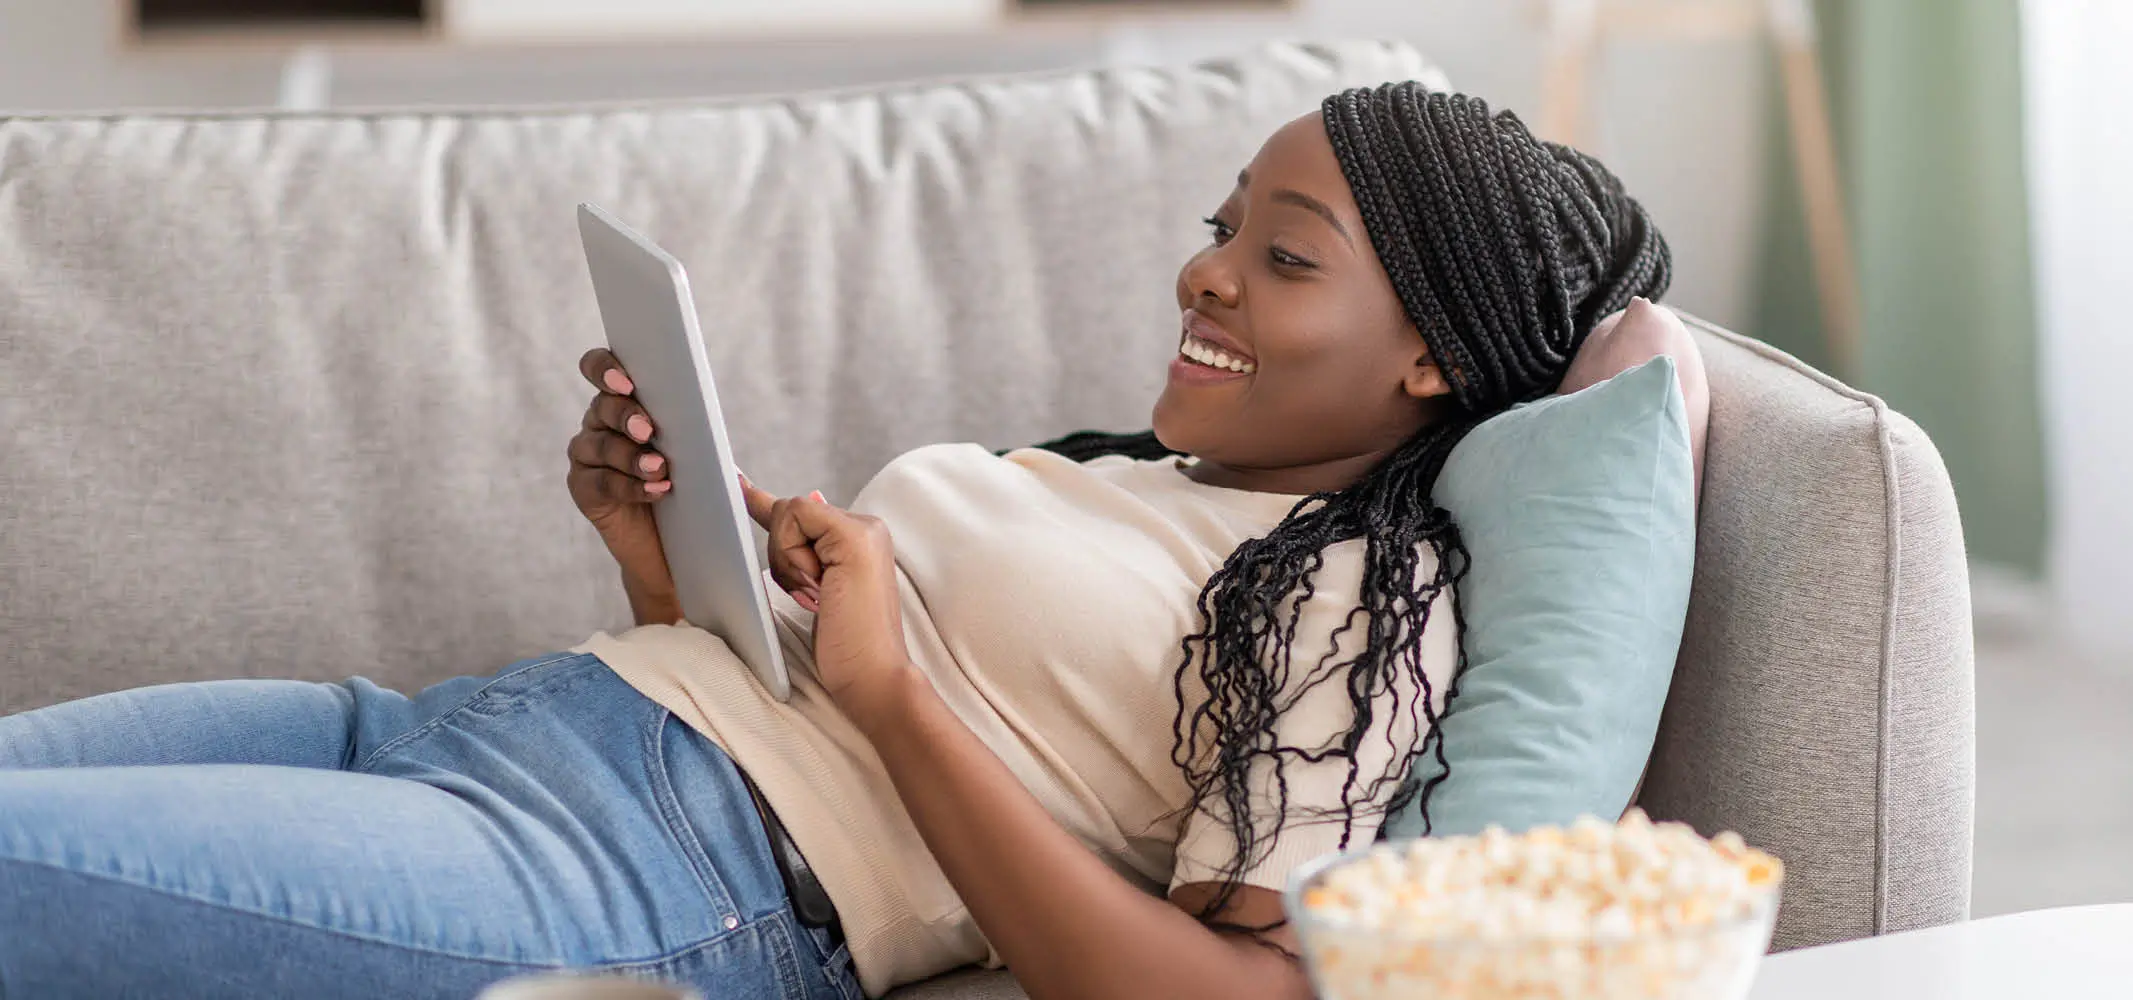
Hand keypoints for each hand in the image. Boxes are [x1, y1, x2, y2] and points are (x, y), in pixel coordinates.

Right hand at [568, 348, 678, 620]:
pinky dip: (629, 486)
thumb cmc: (689, 488)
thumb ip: (695, 432)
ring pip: (599, 444)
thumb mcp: (698, 453)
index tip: (626, 381)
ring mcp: (587, 457)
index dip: (606, 368)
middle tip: (648, 430)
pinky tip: (656, 491)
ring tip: (660, 469)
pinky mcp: (584, 491)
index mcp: (623, 401)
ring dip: (630, 456)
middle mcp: (599, 423)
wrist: (675, 544)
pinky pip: (600, 483)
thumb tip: (708, 427)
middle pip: (602, 406)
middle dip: (625, 415)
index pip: (601, 368)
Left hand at [741, 477, 915, 721]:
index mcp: (859, 539)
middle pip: (791, 512)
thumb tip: (779, 510)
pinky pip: (797, 516)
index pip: (802, 514)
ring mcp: (864, 529)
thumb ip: (804, 554)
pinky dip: (792, 553)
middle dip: (781, 554)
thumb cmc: (846, 647)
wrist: (874, 675)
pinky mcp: (854, 537)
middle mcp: (867, 527)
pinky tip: (817, 585)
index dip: (764, 504)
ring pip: (790, 512)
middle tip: (810, 595)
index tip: (738, 484)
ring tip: (818, 597)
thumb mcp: (817, 592)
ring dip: (787, 560)